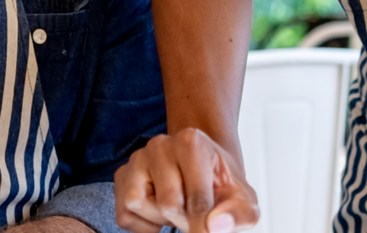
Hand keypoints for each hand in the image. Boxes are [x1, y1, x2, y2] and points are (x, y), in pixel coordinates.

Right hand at [113, 129, 260, 232]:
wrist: (205, 172)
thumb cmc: (222, 186)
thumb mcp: (244, 201)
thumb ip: (239, 214)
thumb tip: (214, 226)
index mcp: (191, 142)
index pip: (195, 198)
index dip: (203, 226)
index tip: (209, 232)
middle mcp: (160, 144)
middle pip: (167, 204)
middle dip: (184, 221)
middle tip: (196, 216)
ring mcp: (137, 159)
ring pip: (137, 203)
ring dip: (160, 219)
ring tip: (178, 208)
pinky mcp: (121, 176)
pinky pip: (124, 216)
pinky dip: (144, 227)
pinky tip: (160, 213)